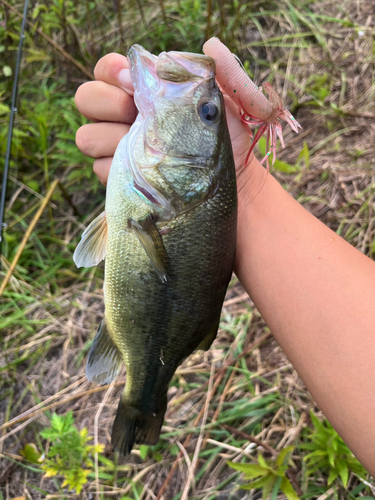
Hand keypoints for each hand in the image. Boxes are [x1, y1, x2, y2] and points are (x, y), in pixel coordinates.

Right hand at [75, 53, 257, 188]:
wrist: (228, 187)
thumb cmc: (225, 142)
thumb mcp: (228, 102)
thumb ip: (222, 70)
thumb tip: (208, 45)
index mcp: (144, 93)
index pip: (108, 70)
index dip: (113, 71)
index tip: (134, 82)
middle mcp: (125, 117)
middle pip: (86, 98)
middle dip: (108, 103)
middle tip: (136, 114)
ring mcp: (119, 148)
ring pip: (87, 137)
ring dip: (111, 138)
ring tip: (144, 147)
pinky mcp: (120, 178)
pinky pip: (100, 168)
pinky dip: (118, 168)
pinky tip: (143, 171)